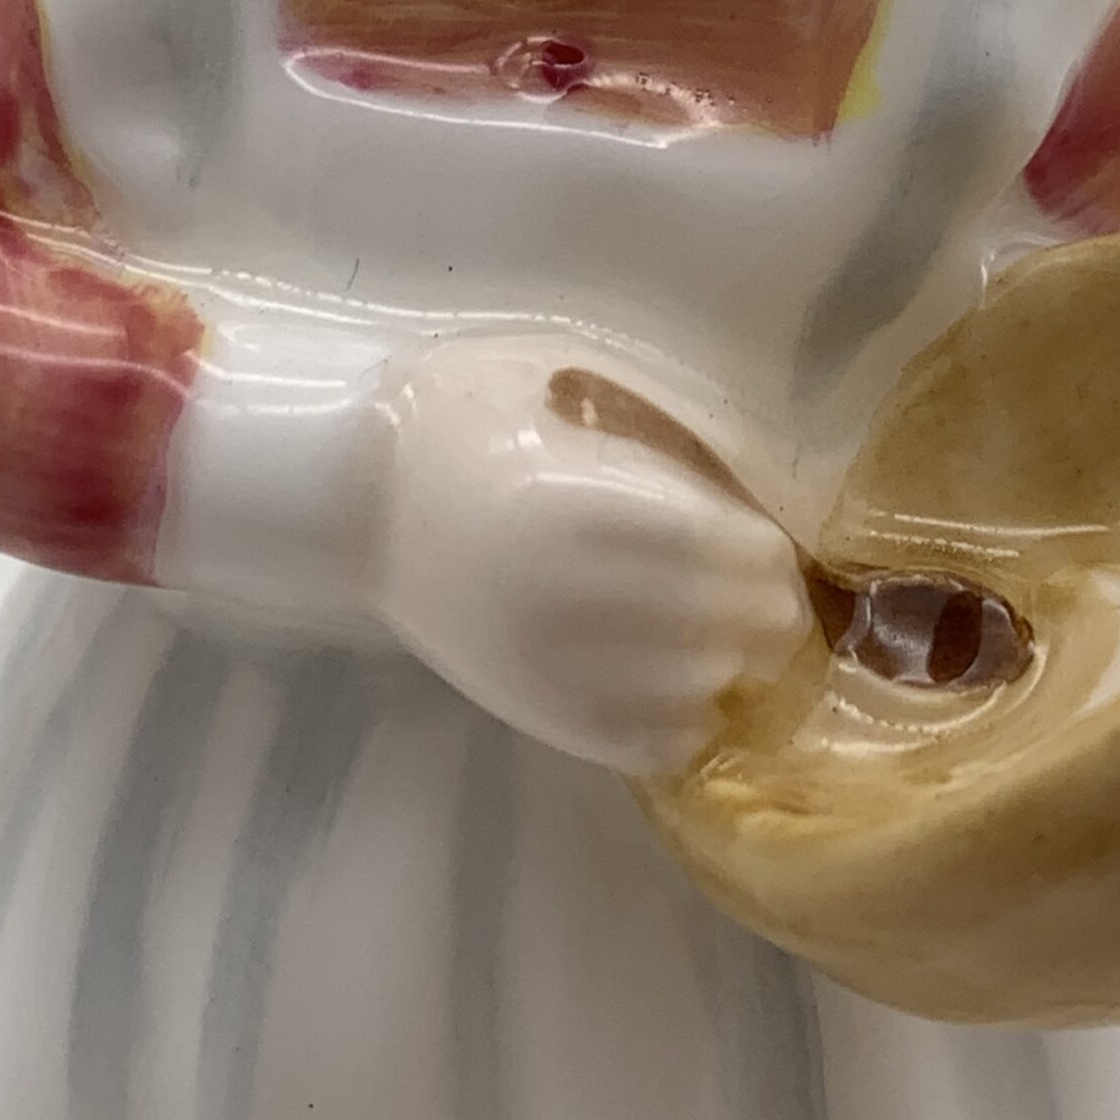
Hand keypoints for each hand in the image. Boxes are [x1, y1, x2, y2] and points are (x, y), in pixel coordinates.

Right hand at [376, 342, 812, 775]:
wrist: (350, 492)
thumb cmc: (461, 415)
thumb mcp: (559, 375)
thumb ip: (651, 417)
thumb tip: (747, 461)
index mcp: (586, 506)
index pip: (728, 555)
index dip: (766, 556)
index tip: (768, 545)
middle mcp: (575, 597)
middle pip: (725, 631)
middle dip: (763, 616)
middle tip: (764, 597)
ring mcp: (551, 663)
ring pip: (694, 695)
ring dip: (727, 669)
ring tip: (725, 639)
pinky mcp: (532, 707)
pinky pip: (641, 743)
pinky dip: (681, 723)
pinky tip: (684, 691)